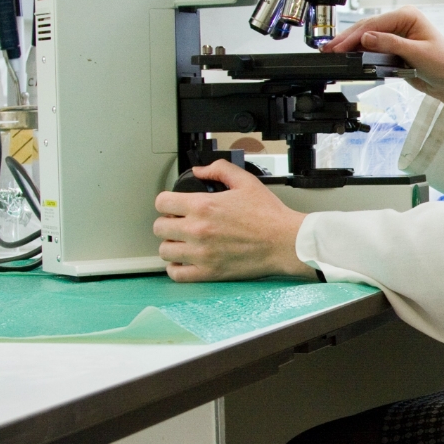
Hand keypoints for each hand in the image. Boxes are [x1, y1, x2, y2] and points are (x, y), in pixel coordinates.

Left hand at [153, 160, 313, 282]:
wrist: (284, 241)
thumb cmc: (269, 215)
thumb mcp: (246, 182)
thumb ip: (220, 170)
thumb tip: (199, 170)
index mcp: (204, 206)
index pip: (162, 202)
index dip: (167, 201)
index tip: (173, 205)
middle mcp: (197, 230)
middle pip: (159, 227)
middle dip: (168, 222)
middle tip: (179, 223)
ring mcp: (201, 253)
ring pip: (165, 251)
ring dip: (171, 244)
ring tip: (183, 242)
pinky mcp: (208, 272)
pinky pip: (176, 274)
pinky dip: (176, 268)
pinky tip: (185, 260)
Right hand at [324, 6, 443, 101]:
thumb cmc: (443, 63)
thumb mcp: (417, 53)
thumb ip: (390, 44)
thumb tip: (366, 38)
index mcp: (408, 16)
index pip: (375, 23)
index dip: (356, 36)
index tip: (341, 46)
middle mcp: (400, 21)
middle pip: (368, 27)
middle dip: (348, 39)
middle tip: (329, 48)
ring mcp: (396, 33)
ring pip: (367, 36)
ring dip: (350, 44)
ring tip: (332, 51)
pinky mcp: (394, 47)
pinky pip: (373, 46)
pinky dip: (359, 51)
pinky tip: (347, 55)